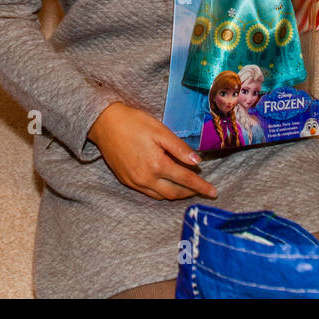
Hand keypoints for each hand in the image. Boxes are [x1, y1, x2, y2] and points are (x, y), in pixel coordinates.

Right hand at [88, 102, 216, 201]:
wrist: (104, 124)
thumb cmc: (134, 123)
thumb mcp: (160, 131)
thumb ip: (179, 148)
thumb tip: (197, 162)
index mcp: (157, 164)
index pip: (186, 180)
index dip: (201, 186)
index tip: (214, 192)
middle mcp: (145, 178)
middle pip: (174, 193)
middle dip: (190, 193)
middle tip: (202, 189)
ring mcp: (134, 182)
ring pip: (161, 196)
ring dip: (176, 194)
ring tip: (188, 188)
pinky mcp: (126, 181)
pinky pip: (148, 193)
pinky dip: (161, 192)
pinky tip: (167, 184)